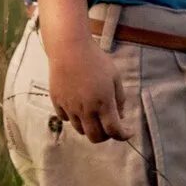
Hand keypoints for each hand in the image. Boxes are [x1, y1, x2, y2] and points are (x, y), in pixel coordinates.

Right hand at [31, 0, 129, 141]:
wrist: (69, 48)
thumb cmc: (96, 59)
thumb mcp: (115, 77)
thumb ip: (120, 99)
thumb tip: (120, 117)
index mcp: (103, 103)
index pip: (114, 131)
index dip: (124, 135)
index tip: (128, 132)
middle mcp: (86, 109)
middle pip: (95, 137)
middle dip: (106, 136)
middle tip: (110, 127)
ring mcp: (70, 107)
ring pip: (80, 130)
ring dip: (90, 127)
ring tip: (94, 116)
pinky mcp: (57, 102)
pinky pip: (66, 119)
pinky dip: (74, 118)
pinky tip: (79, 108)